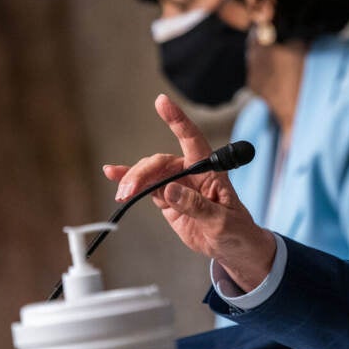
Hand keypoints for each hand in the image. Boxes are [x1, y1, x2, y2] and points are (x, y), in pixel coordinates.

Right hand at [102, 93, 275, 290]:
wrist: (232, 247)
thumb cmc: (236, 230)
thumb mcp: (222, 221)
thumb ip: (197, 206)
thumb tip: (170, 190)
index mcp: (210, 171)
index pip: (193, 139)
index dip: (178, 120)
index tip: (162, 101)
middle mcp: (192, 173)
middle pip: (162, 162)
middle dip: (143, 171)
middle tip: (130, 190)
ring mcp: (179, 185)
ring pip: (151, 174)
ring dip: (134, 180)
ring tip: (123, 195)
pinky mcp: (168, 199)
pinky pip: (147, 187)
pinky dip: (130, 182)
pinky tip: (113, 174)